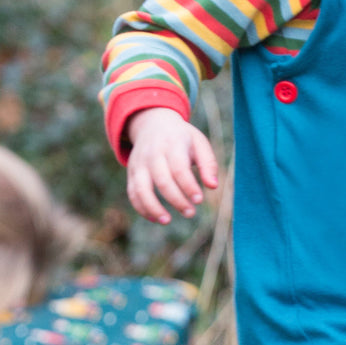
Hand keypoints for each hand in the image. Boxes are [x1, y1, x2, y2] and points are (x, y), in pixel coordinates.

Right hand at [125, 107, 218, 223]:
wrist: (153, 123)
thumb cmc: (182, 138)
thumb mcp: (199, 143)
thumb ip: (209, 164)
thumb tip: (213, 186)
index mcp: (173, 144)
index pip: (179, 168)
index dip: (188, 186)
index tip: (199, 200)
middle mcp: (153, 154)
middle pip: (162, 180)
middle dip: (176, 200)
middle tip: (190, 213)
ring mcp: (140, 164)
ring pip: (142, 189)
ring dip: (153, 207)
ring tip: (167, 221)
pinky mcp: (132, 173)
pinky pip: (133, 193)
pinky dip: (141, 208)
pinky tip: (156, 218)